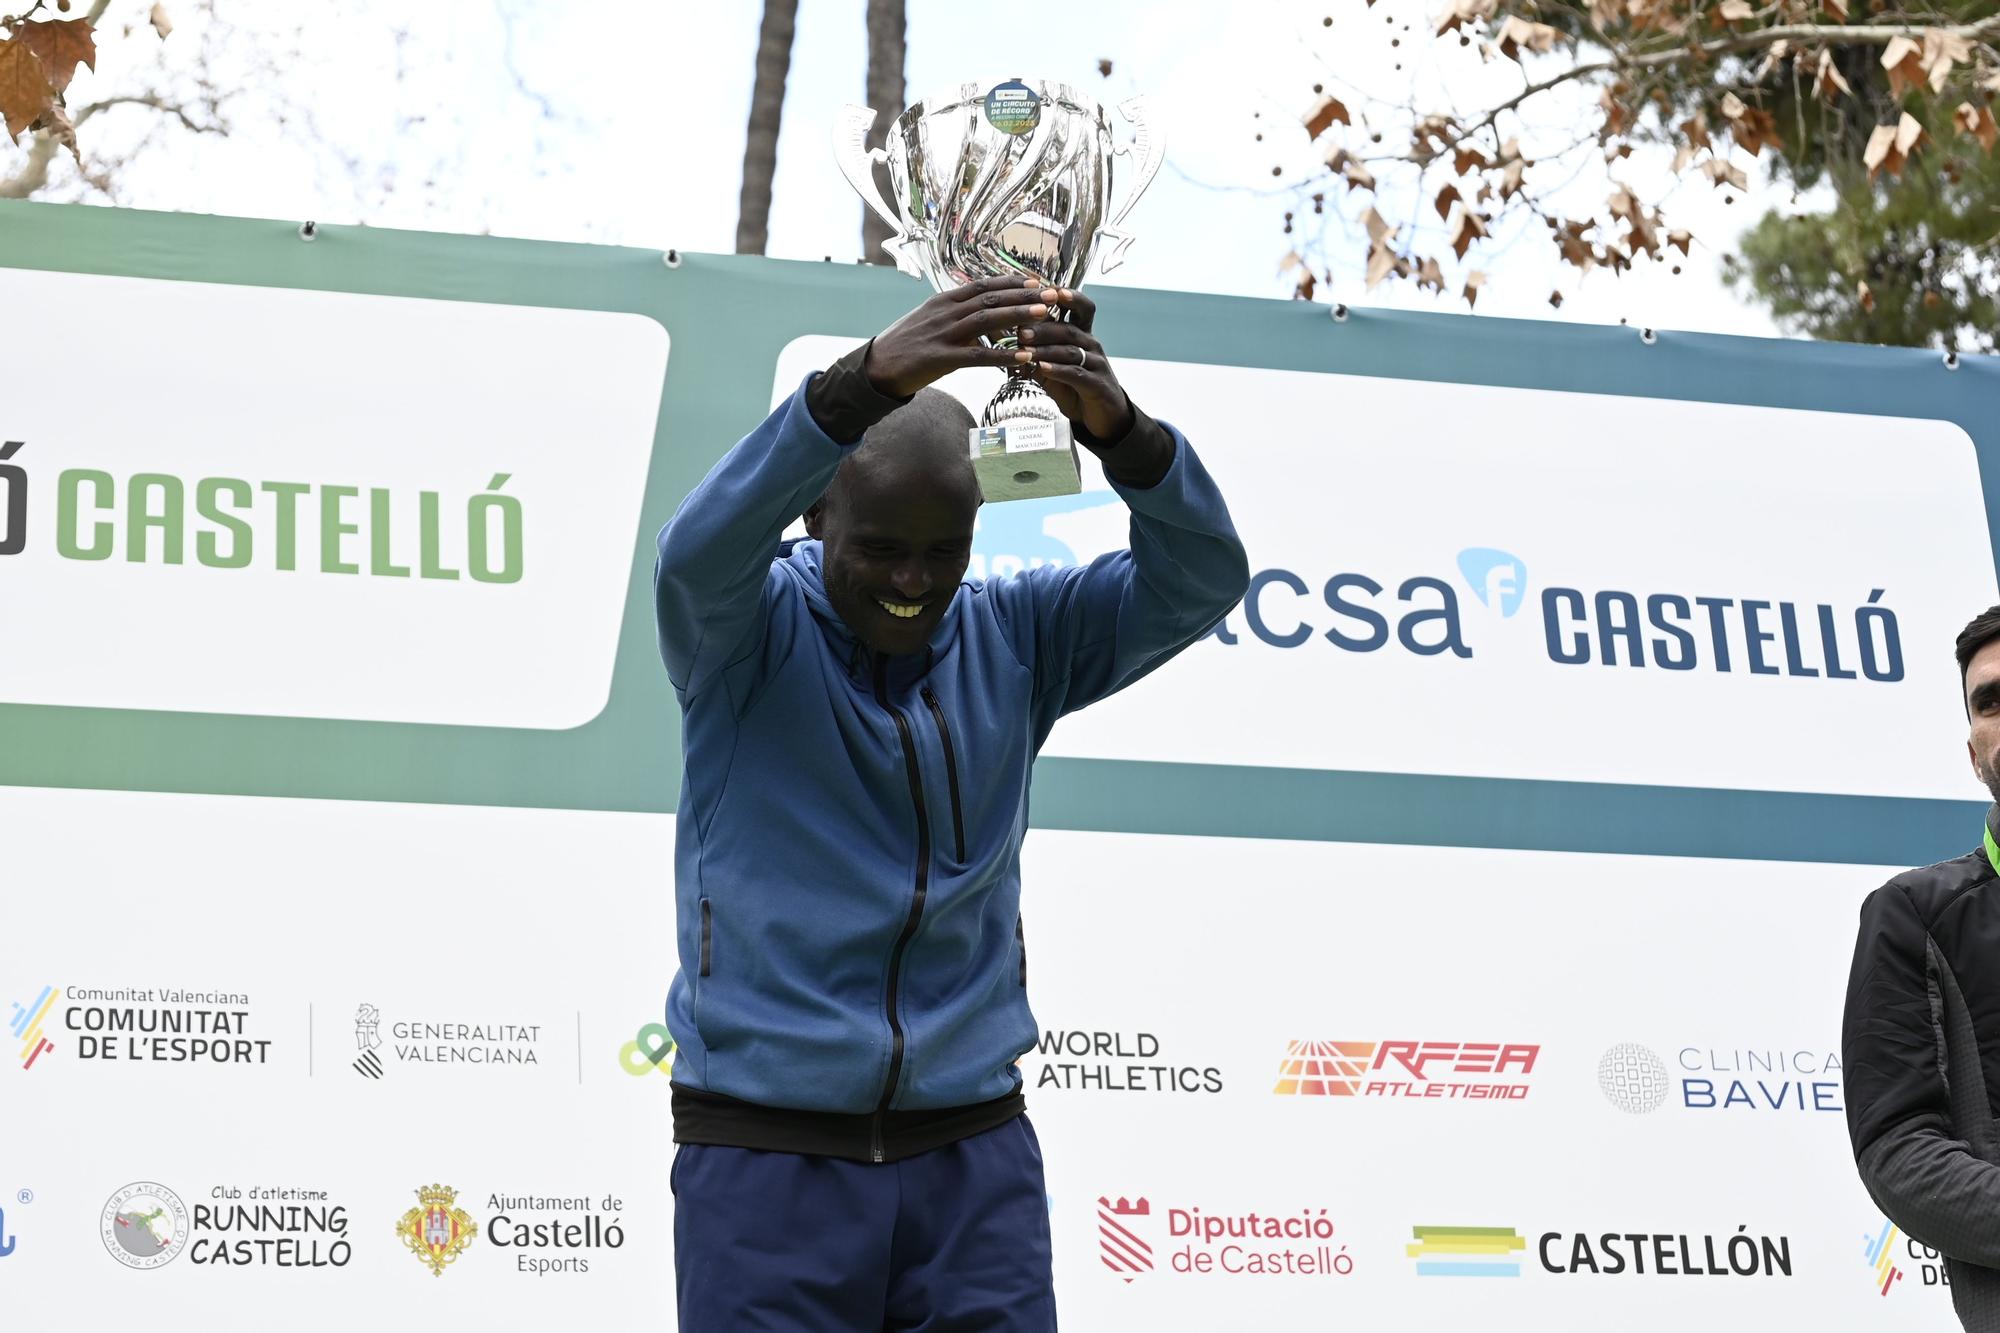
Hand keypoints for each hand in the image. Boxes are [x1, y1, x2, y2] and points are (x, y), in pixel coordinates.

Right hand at [865, 275, 1054, 398]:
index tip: (1036, 282)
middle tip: (1052, 294)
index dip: (1011, 283)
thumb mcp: (930, 321)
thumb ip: (955, 314)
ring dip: (1019, 317)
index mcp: (943, 300)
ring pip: (988, 320)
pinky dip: (1003, 355)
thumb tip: (981, 311)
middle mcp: (945, 312)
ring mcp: (943, 334)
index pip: (983, 285)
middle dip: (1024, 296)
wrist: (876, 367)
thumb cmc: (905, 345)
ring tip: (1046, 315)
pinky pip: (978, 355)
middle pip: (991, 298)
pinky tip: (1024, 357)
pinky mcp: (941, 359)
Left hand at [1019, 288, 1134, 442]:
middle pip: (1069, 328)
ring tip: (1025, 348)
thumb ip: (1036, 351)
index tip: (1045, 288)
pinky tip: (1041, 368)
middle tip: (1019, 328)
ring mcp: (1096, 364)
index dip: (1067, 296)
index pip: (1080, 308)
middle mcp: (1091, 345)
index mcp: (1082, 335)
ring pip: (1071, 350)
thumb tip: (1006, 337)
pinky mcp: (1097, 385)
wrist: (1102, 416)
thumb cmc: (1076, 387)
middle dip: (1044, 327)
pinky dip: (1058, 370)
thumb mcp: (1053, 366)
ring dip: (1046, 348)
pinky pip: (1077, 374)